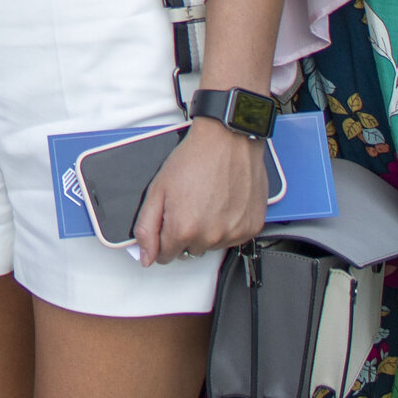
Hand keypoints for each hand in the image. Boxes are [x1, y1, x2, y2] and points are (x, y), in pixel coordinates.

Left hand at [134, 119, 267, 265]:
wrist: (227, 140)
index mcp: (183, 229)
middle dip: (185, 234)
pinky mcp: (251, 227)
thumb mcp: (157, 189)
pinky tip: (223, 204)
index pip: (165, 256)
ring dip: (207, 231)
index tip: (168, 224)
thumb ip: (146, 228)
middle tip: (188, 205)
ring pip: (211, 246)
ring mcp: (233, 233)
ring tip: (206, 201)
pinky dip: (227, 226)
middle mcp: (210, 236)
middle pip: (189, 252)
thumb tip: (145, 256)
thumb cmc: (195, 159)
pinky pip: (233, 238)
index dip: (163, 239)